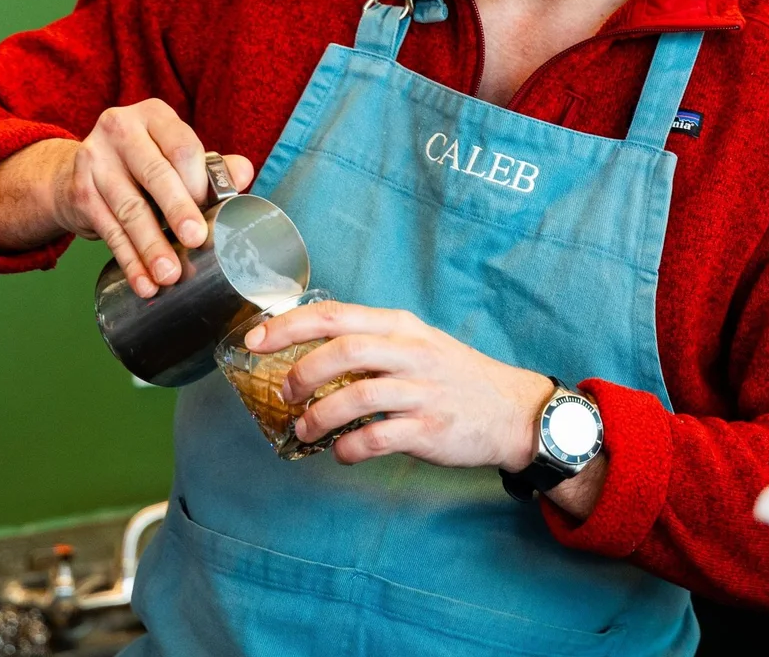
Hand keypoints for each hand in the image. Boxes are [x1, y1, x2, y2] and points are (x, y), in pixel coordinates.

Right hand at [52, 99, 252, 297]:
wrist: (80, 171)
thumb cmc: (143, 164)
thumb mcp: (175, 156)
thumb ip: (211, 166)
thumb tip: (244, 173)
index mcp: (154, 116)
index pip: (182, 146)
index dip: (199, 182)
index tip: (212, 212)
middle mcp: (120, 129)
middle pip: (156, 174)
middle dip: (178, 211)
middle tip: (196, 240)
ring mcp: (95, 160)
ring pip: (130, 209)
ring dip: (151, 246)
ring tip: (170, 274)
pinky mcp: (81, 192)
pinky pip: (110, 232)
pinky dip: (129, 261)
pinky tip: (143, 282)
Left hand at [245, 300, 553, 468]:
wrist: (513, 411)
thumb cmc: (454, 376)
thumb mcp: (416, 343)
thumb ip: (370, 342)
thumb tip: (308, 352)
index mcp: (399, 326)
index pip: (335, 316)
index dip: (289, 326)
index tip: (256, 339)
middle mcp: (410, 352)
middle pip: (344, 350)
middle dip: (302, 370)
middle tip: (284, 391)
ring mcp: (422, 391)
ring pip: (357, 395)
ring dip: (320, 415)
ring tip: (305, 429)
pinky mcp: (430, 428)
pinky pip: (378, 437)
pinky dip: (350, 448)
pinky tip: (341, 453)